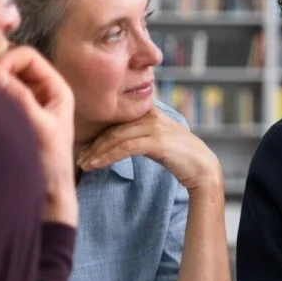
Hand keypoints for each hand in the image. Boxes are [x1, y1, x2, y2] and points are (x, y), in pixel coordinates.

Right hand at [0, 47, 76, 225]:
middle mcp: (44, 91)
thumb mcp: (38, 127)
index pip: (27, 56)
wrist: (50, 189)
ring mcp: (29, 102)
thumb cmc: (51, 161)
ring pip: (4, 79)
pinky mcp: (17, 114)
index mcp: (57, 88)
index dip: (7, 61)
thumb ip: (20, 100)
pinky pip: (0, 95)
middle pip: (13, 64)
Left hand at [75, 108, 221, 192]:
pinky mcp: (157, 141)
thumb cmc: (180, 157)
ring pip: (115, 137)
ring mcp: (154, 127)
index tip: (83, 149)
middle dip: (92, 145)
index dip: (97, 134)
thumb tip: (115, 142)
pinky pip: (124, 148)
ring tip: (83, 165)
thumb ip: (139, 135)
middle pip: (112, 128)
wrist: (203, 168)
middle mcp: (151, 115)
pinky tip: (96, 166)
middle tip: (78, 158)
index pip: (116, 121)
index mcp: (149, 112)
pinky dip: (107, 157)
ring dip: (95, 152)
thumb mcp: (157, 140)